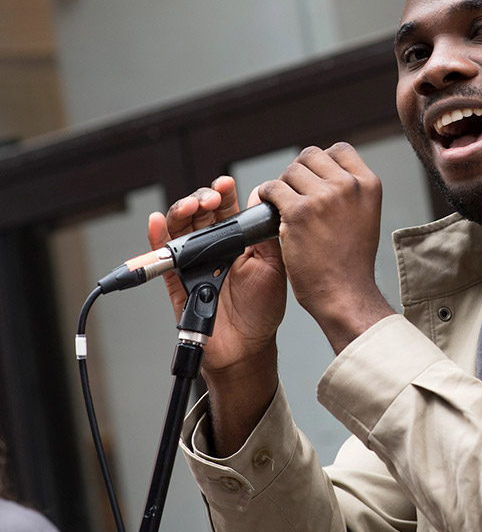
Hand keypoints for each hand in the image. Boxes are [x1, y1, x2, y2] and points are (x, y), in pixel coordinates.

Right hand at [149, 176, 286, 380]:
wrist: (247, 347)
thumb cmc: (263, 309)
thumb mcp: (275, 266)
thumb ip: (267, 235)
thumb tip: (261, 201)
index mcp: (237, 241)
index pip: (226, 208)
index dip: (223, 193)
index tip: (225, 185)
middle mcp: (213, 248)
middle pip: (199, 213)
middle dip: (201, 199)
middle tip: (210, 199)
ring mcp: (193, 263)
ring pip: (179, 229)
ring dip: (180, 212)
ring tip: (190, 207)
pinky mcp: (176, 281)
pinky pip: (161, 256)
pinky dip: (156, 237)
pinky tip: (158, 221)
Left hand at [259, 142, 393, 352]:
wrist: (344, 292)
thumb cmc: (351, 260)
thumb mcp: (364, 215)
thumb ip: (350, 189)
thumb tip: (325, 170)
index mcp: (368, 184)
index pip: (339, 150)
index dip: (321, 162)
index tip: (314, 180)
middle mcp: (349, 185)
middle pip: (311, 156)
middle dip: (299, 173)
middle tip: (296, 196)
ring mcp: (324, 197)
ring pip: (289, 172)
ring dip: (282, 187)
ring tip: (285, 208)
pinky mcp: (299, 212)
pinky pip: (272, 189)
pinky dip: (267, 197)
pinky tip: (272, 212)